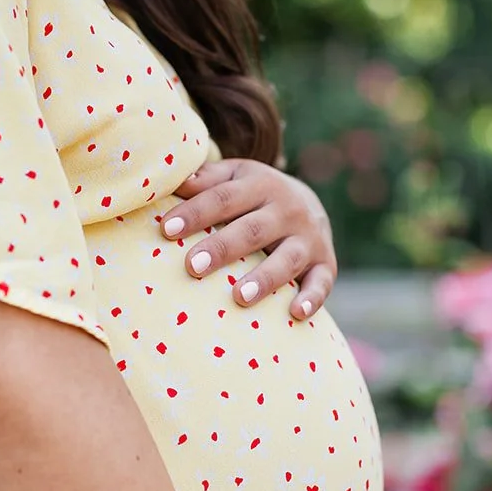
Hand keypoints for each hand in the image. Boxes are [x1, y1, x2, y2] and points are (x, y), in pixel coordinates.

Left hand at [159, 159, 337, 318]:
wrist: (310, 204)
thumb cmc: (254, 196)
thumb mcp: (235, 177)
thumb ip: (207, 180)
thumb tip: (175, 183)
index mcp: (260, 184)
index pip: (224, 198)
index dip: (196, 213)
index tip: (166, 229)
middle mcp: (288, 210)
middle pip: (252, 229)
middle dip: (223, 247)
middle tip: (193, 266)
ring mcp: (309, 239)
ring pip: (286, 258)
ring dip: (265, 278)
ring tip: (240, 296)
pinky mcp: (325, 264)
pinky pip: (321, 283)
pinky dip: (312, 298)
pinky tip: (296, 313)